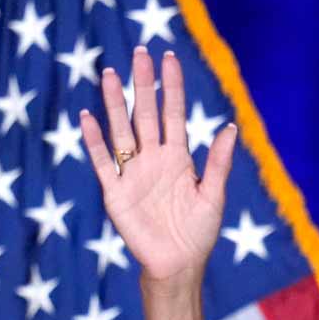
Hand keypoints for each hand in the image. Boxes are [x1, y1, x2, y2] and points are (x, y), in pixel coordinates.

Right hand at [79, 48, 238, 287]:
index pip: (174, 113)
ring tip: (109, 75)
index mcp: (178, 157)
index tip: (168, 58)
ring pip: (122, 130)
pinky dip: (94, 141)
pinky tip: (87, 117)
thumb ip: (220, 163)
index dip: (171, 87)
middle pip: (146, 114)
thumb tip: (231, 128)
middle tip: (139, 54)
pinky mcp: (116, 192)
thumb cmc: (199, 234)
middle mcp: (154, 159)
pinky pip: (102, 161)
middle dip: (143, 85)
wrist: (178, 266)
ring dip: (115, 104)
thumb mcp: (214, 196)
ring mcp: (133, 173)